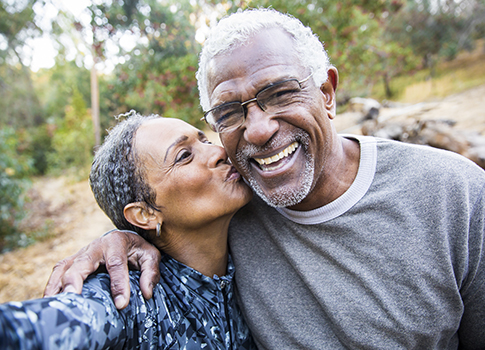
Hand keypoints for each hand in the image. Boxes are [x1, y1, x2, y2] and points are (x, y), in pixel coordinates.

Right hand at [43, 230, 160, 309]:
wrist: (125, 239)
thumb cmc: (137, 249)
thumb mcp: (150, 256)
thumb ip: (150, 272)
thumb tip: (146, 293)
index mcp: (116, 242)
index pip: (116, 264)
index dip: (118, 284)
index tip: (121, 304)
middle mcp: (95, 246)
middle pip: (82, 263)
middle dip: (76, 280)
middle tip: (74, 297)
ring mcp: (81, 253)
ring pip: (65, 267)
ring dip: (58, 284)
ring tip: (58, 303)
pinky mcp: (72, 261)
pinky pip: (58, 272)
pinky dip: (52, 285)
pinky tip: (51, 300)